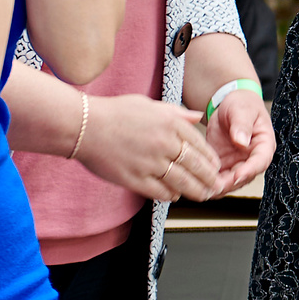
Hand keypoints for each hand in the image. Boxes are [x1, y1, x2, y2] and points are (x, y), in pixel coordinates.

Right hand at [75, 90, 219, 201]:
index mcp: (171, 123)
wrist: (84, 125)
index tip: (214, 167)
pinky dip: (171, 195)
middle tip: (214, 185)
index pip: (201, 146)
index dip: (211, 160)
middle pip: (196, 167)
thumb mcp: (151, 104)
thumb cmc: (114, 112)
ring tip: (201, 195)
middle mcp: (164, 143)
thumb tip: (196, 117)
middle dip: (209, 179)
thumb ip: (177, 112)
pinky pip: (160, 191)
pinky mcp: (134, 178)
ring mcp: (150, 162)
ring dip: (195, 191)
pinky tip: (175, 195)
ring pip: (182, 182)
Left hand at [202, 91, 274, 195]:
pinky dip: (208, 182)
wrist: (229, 105)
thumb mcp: (242, 109)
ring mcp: (237, 163)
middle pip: (244, 177)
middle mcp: (252, 158)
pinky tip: (196, 182)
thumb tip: (242, 141)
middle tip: (214, 187)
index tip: (237, 176)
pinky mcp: (223, 165)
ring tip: (203, 188)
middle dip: (229, 184)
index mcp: (264, 144)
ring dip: (218, 187)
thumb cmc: (241, 104)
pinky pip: (217, 178)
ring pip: (230, 182)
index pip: (260, 161)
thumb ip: (242, 124)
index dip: (249, 171)